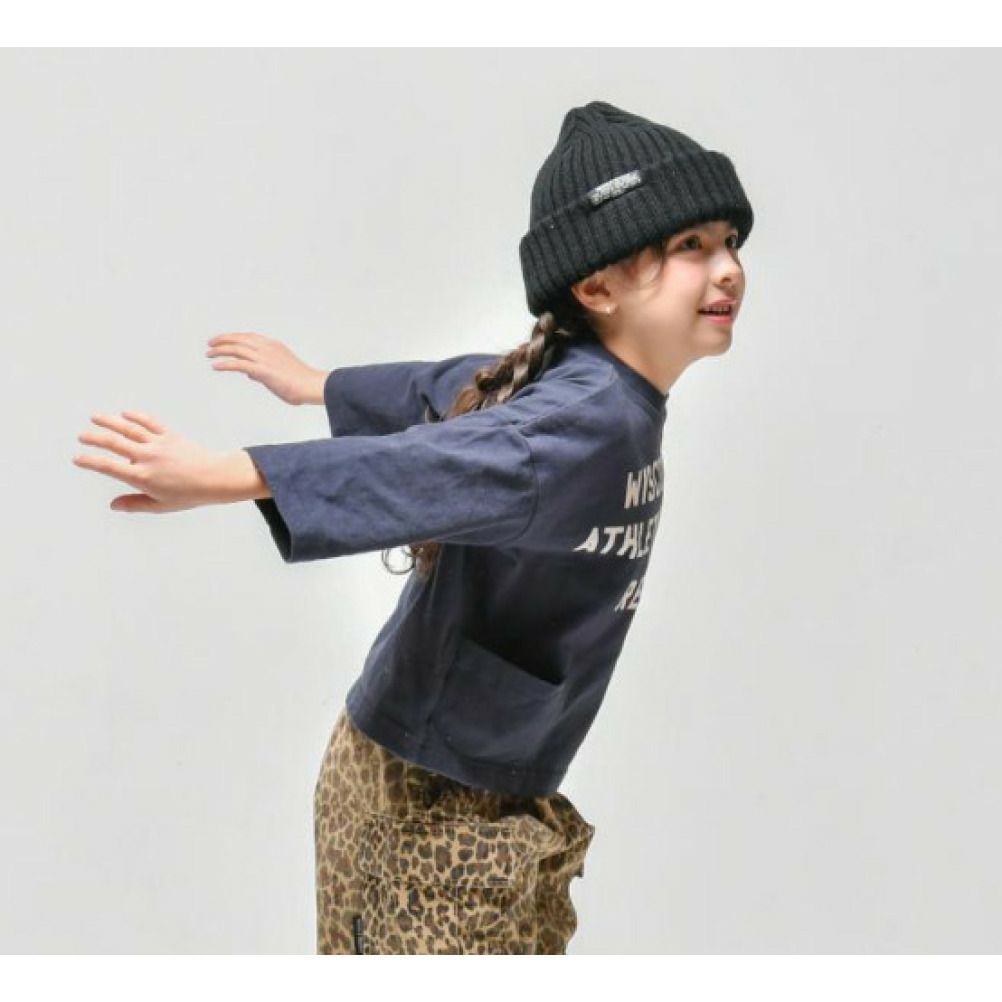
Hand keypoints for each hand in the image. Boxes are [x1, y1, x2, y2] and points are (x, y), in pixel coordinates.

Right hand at [72, 410, 238, 512]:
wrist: (216, 477)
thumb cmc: (190, 494)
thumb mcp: (161, 505)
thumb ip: (135, 504)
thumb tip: (113, 505)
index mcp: (142, 477)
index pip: (109, 467)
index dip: (90, 462)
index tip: (77, 458)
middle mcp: (147, 457)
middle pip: (114, 443)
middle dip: (95, 438)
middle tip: (81, 436)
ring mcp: (158, 444)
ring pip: (129, 429)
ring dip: (110, 421)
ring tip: (95, 417)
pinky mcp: (170, 435)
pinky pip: (150, 423)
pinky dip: (137, 417)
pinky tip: (125, 413)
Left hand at [206, 332, 327, 404]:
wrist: (311, 385)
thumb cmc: (300, 382)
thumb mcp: (281, 372)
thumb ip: (264, 371)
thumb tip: (250, 374)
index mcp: (273, 345)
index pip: (248, 337)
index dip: (234, 337)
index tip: (224, 340)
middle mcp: (267, 348)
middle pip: (239, 339)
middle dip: (223, 340)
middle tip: (211, 343)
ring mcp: (264, 358)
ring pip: (236, 349)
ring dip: (220, 350)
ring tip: (209, 354)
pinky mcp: (262, 370)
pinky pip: (238, 364)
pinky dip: (225, 364)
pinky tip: (215, 366)